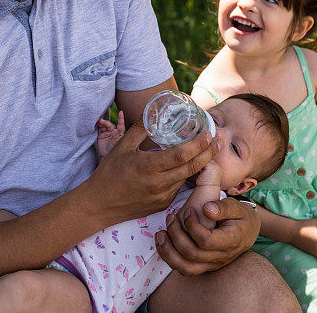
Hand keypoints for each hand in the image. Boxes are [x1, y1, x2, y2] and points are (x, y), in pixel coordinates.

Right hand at [84, 126, 219, 225]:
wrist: (99, 205)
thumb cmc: (109, 174)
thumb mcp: (121, 147)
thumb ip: (139, 129)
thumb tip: (152, 110)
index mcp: (148, 167)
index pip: (181, 155)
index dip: (198, 144)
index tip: (208, 133)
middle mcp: (158, 184)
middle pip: (192, 168)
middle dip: (208, 153)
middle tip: (218, 139)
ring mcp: (162, 197)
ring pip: (187, 178)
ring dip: (200, 164)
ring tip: (208, 149)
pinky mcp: (162, 205)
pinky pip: (178, 187)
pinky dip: (186, 176)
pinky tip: (190, 165)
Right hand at [96, 111, 124, 157]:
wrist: (107, 155)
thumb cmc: (114, 150)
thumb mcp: (116, 144)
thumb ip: (116, 137)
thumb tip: (115, 130)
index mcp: (119, 133)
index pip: (121, 125)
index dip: (121, 119)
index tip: (121, 112)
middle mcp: (113, 131)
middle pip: (110, 125)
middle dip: (105, 122)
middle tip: (100, 121)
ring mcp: (107, 132)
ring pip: (104, 125)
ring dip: (100, 123)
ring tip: (97, 121)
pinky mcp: (101, 134)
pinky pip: (99, 128)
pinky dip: (96, 126)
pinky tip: (94, 124)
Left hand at [154, 197, 259, 275]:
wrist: (248, 232)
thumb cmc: (241, 216)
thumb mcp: (237, 207)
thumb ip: (223, 207)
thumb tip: (206, 208)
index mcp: (230, 241)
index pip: (206, 241)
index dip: (192, 226)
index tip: (188, 211)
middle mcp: (221, 257)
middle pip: (192, 254)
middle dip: (176, 235)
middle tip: (170, 218)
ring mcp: (212, 265)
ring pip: (186, 267)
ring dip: (169, 252)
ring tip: (160, 234)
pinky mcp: (204, 267)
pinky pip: (185, 269)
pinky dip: (170, 259)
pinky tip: (163, 244)